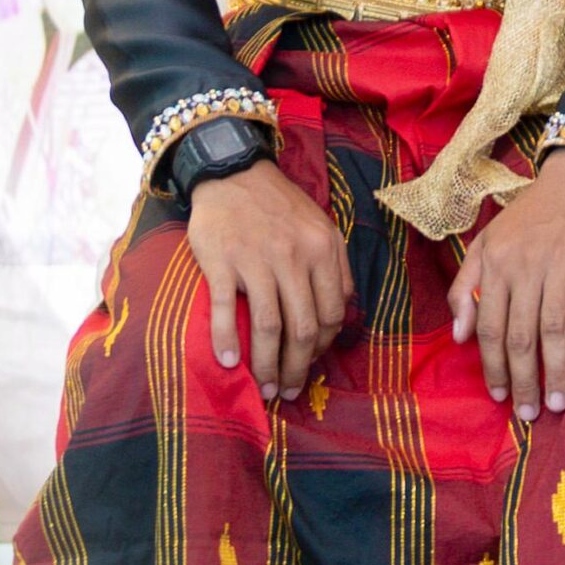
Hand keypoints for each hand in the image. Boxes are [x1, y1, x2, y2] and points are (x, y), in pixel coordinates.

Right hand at [186, 159, 353, 403]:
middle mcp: (295, 257)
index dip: (322, 349)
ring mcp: (257, 260)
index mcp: (323, 250)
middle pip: (302, 329)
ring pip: (269, 327)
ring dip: (266, 366)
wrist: (234, 172)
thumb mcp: (321, 227)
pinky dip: (226, 341)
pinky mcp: (223, 262)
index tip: (309, 366)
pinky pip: (224, 310)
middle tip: (286, 393)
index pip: (332, 314)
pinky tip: (229, 362)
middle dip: (296, 369)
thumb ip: (335, 268)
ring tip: (263, 389)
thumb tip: (341, 316)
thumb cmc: (279, 206)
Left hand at [448, 148, 564, 420]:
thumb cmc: (528, 217)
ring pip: (554, 327)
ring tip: (557, 402)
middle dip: (524, 380)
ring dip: (556, 370)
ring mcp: (561, 262)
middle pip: (521, 335)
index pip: (490, 327)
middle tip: (530, 413)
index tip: (500, 397)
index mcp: (496, 265)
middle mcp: (525, 266)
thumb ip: (466, 287)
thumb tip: (458, 336)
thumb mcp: (486, 244)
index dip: (493, 367)